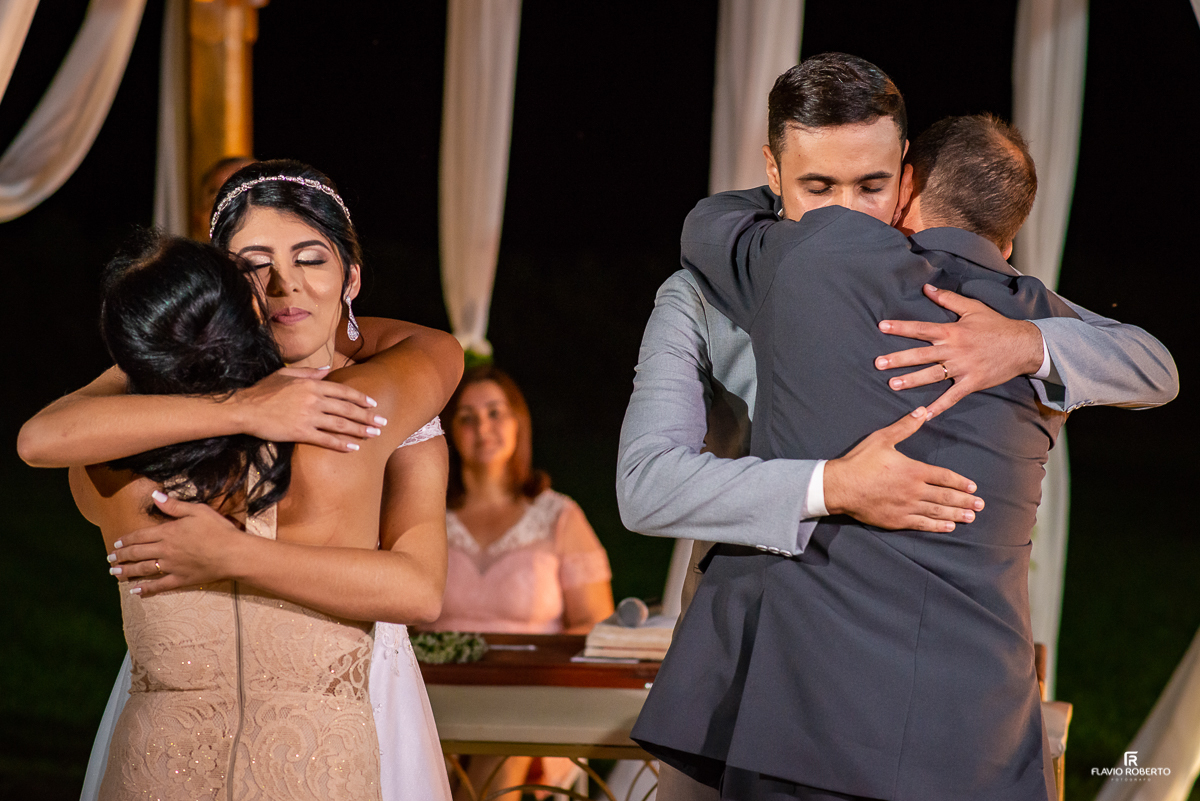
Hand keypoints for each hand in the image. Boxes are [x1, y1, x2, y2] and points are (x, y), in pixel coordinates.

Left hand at [108, 493, 246, 595]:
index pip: (140, 536)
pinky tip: (135, 592)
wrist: (232, 553)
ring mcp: (171, 567)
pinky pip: (159, 586)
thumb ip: (174, 505)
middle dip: (121, 556)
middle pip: (137, 553)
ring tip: (115, 573)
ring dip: (127, 572)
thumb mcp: (198, 510)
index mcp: (168, 532)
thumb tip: (155, 495)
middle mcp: (165, 550)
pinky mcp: (180, 580)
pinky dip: (146, 589)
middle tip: (110, 559)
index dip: (126, 540)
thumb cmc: (218, 530)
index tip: (116, 543)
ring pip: (143, 569)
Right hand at [230, 367, 385, 450]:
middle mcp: (314, 400)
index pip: (344, 391)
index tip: (373, 404)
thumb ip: (309, 372)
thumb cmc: (263, 390)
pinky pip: (326, 439)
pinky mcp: (300, 432)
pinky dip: (341, 444)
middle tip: (382, 423)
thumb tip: (327, 369)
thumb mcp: (286, 374)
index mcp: (312, 385)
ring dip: (360, 430)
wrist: (245, 408)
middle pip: (347, 409)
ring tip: (374, 435)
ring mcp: (308, 417)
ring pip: (341, 424)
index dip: (361, 398)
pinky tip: (354, 448)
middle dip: (367, 416)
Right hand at [823, 407, 983, 532]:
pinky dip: (937, 526)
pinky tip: (949, 527)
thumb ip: (905, 426)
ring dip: (956, 514)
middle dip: (965, 500)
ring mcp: (906, 507)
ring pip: (937, 511)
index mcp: (913, 470)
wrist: (840, 486)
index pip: (944, 476)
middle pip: (946, 496)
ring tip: (971, 516)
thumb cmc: (860, 461)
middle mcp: (914, 490)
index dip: (960, 482)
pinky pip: (922, 524)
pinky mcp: (897, 519)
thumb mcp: (882, 439)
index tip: (973, 487)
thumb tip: (922, 411)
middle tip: (980, 505)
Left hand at [875, 284, 1043, 416]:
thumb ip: (948, 299)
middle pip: (921, 354)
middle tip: (878, 363)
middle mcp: (954, 350)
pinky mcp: (972, 383)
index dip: (901, 327)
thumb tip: (927, 287)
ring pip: (932, 375)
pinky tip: (924, 414)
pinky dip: (939, 407)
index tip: (881, 327)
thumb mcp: (973, 308)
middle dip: (898, 359)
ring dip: (912, 381)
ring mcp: (963, 368)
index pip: (921, 328)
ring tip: (892, 385)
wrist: (1023, 345)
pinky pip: (952, 397)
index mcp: (952, 331)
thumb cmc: (996, 325)